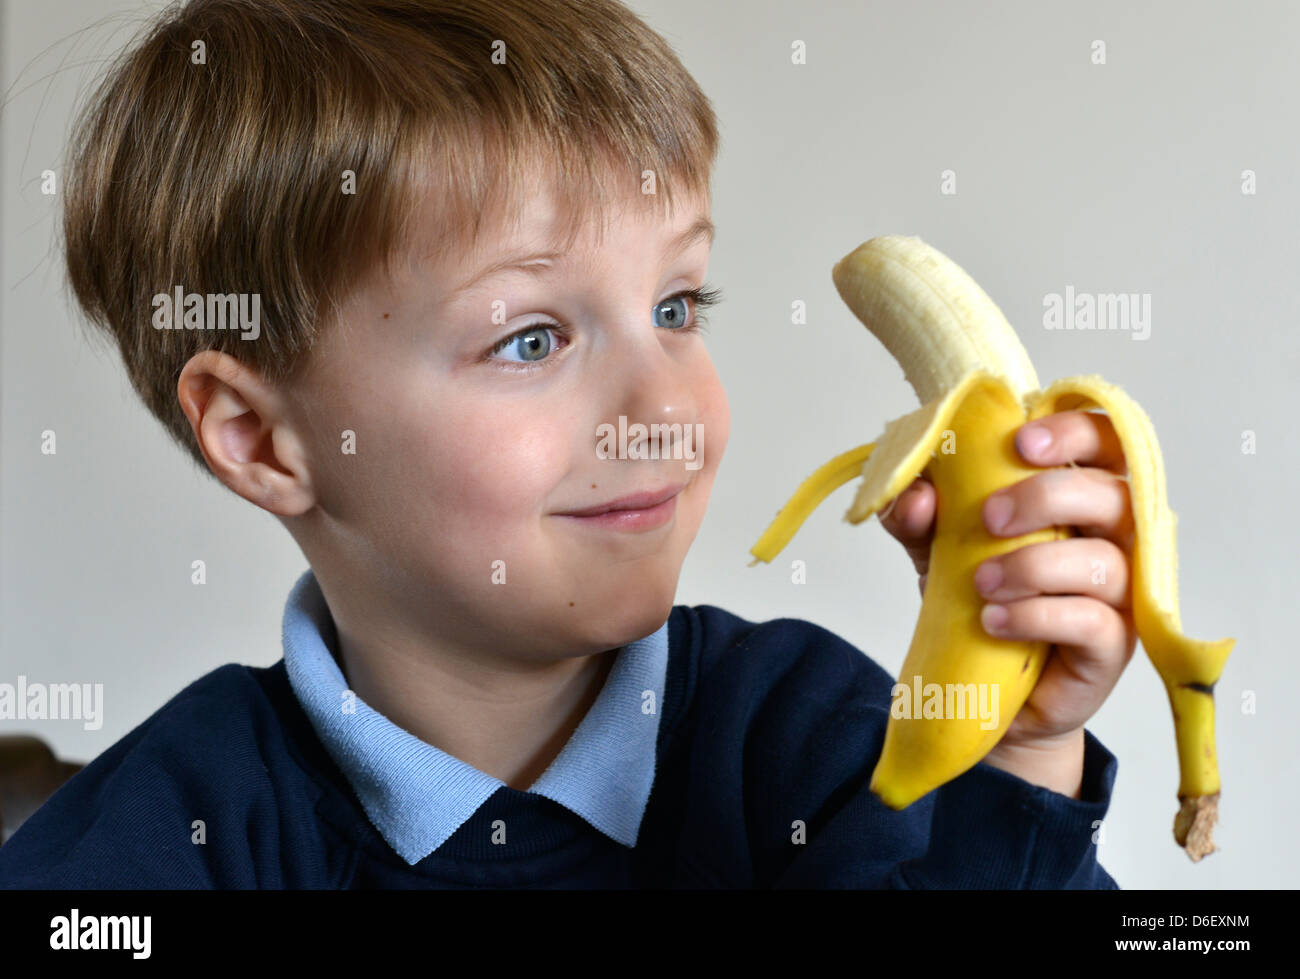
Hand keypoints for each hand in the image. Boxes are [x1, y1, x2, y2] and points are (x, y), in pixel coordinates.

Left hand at [880, 410, 1138, 797]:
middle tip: (989, 518)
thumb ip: (914, 515)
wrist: (977, 684)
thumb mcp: (932, 547)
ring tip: (980, 584)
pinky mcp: (1113, 645)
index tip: (1021, 442)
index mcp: (1077, 495)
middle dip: (1045, 497)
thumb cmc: (976, 597)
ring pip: (1105, 560)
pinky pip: (1094, 621)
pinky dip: (1037, 616)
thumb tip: (916, 496)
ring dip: (1034, 565)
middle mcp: (1112, 536)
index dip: (1074, 431)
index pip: (1105, 442)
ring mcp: (1120, 592)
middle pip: (1112, 493)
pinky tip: (994, 621)